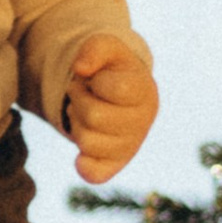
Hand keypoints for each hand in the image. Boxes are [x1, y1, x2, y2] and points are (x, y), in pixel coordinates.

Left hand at [63, 37, 157, 184]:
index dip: (96, 82)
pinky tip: (82, 151)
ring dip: (77, 123)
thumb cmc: (112, 70)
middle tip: (83, 94)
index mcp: (144, 91)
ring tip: (86, 113)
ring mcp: (130, 146)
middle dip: (79, 101)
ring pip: (87, 142)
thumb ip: (95, 48)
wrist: (119, 94)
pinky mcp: (116, 165)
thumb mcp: (106, 48)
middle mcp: (142, 122)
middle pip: (94, 116)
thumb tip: (81, 69)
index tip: (96, 80)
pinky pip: (95, 174)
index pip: (114, 89)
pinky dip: (83, 164)